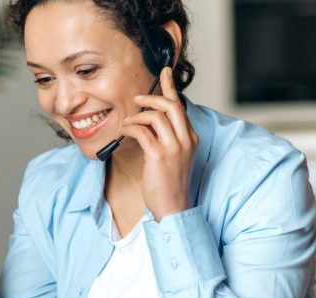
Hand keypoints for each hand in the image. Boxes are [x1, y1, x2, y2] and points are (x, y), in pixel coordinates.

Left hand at [120, 67, 199, 220]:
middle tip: (136, 98)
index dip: (171, 87)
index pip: (180, 106)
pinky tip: (125, 132)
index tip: (164, 72)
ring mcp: (174, 147)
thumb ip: (168, 137)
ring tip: (127, 124)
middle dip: (152, 97)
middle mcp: (185, 139)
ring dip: (137, 117)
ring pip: (155, 116)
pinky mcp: (159, 155)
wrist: (173, 207)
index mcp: (190, 138)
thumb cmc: (169, 183)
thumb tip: (150, 121)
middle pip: (171, 105)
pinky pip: (142, 131)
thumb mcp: (174, 156)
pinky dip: (131, 128)